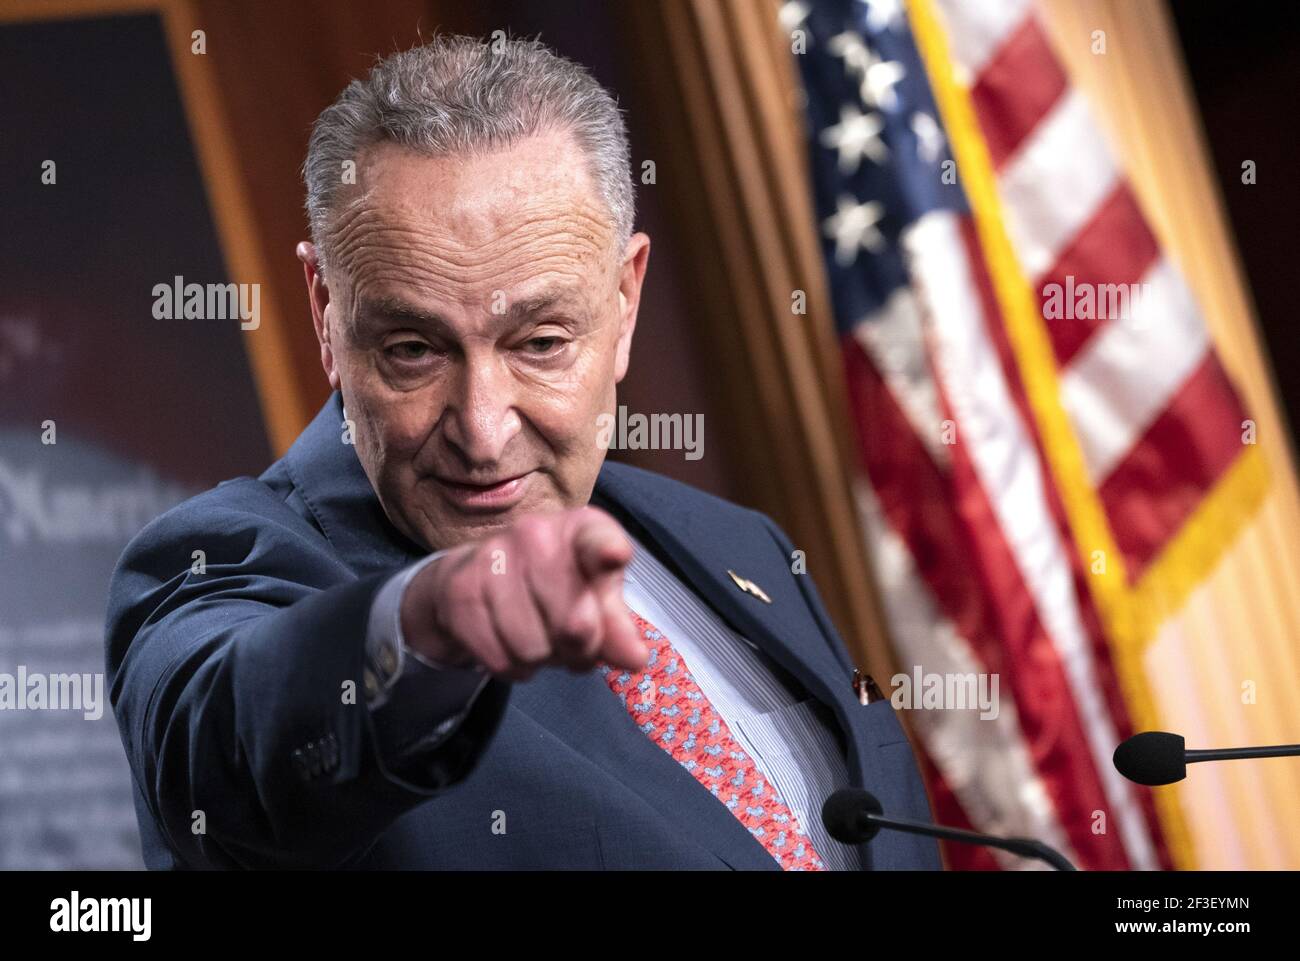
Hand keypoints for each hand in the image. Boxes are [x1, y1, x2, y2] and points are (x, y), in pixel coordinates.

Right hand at [400, 506, 648, 681]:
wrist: (480, 576)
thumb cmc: (556, 584)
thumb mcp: (595, 597)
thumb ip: (619, 628)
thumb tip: (634, 659)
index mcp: (580, 528)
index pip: (596, 539)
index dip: (607, 550)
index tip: (614, 556)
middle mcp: (535, 533)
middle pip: (574, 624)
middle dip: (580, 649)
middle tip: (576, 643)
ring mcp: (492, 559)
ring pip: (534, 648)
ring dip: (544, 659)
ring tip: (542, 638)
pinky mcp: (460, 592)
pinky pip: (500, 659)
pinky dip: (514, 667)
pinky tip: (512, 643)